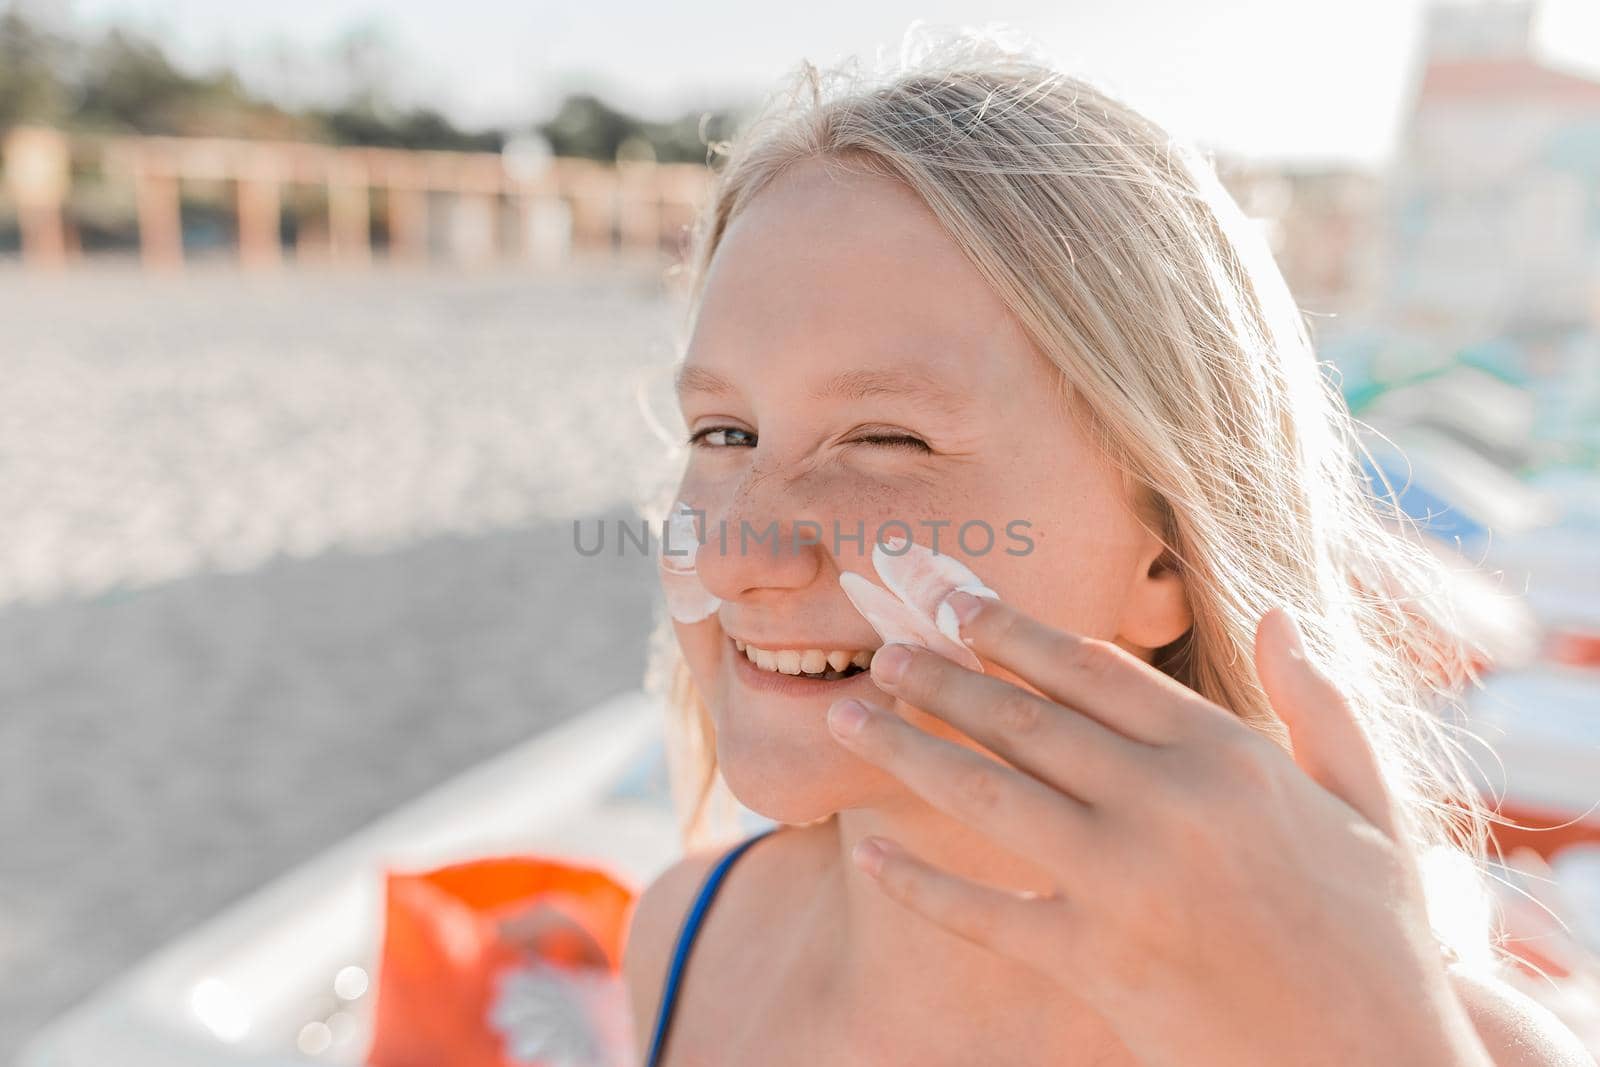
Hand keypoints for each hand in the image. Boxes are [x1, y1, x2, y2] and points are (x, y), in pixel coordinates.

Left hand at [825, 594, 1494, 1066]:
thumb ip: (1320, 704)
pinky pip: (984, 913)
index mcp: (1230, 757)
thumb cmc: (1375, 936)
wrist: (1373, 1063)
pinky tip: (869, 854)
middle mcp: (1168, 806)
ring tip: (849, 716)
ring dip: (909, 750)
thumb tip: (1279, 615)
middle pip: (1025, 720)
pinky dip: (920, 884)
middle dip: (941, 676)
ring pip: (988, 795)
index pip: (1094, 669)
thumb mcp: (1369, 806)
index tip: (955, 603)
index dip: (1012, 630)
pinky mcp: (1094, 963)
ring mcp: (1125, 885)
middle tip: (881, 647)